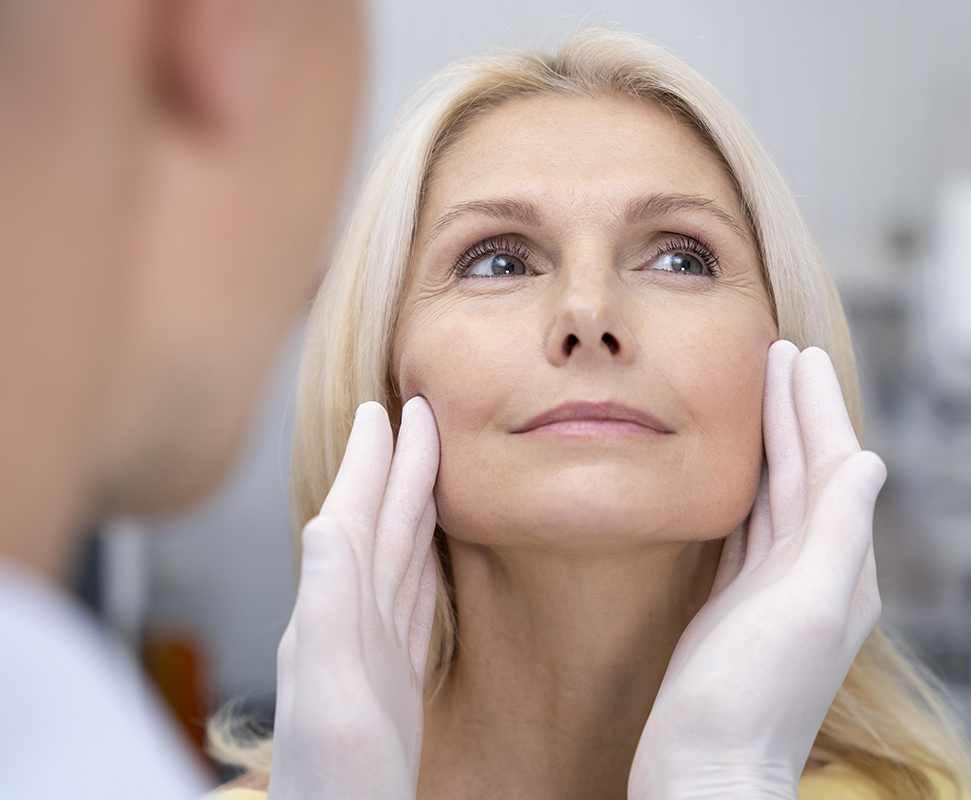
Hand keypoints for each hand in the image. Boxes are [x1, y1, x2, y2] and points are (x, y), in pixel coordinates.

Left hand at [268, 398, 439, 799]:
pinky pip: (410, 603)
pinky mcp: (391, 682)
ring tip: (425, 466)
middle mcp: (345, 626)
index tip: (387, 410)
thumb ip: (328, 609)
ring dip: (407, 507)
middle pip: (378, 529)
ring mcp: (368, 654)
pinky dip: (420, 567)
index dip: (371, 466)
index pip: (352, 522)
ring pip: (394, 560)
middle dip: (395, 470)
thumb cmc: (339, 787)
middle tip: (418, 414)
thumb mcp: (333, 697)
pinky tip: (425, 556)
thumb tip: (326, 521)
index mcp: (331, 620)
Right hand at [629, 342, 886, 799]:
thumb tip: (868, 459)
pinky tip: (735, 473)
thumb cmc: (751, 697)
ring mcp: (773, 589)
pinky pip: (746, 528)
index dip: (816, 409)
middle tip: (778, 353)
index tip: (797, 356)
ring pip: (776, 495)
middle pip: (805, 472)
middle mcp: (813, 573)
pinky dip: (745, 489)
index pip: (833, 467)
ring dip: (770, 441)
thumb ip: (839, 531)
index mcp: (840, 568)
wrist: (705, 770)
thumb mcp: (806, 606)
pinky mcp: (735, 605)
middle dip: (794, 411)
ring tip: (757, 393)